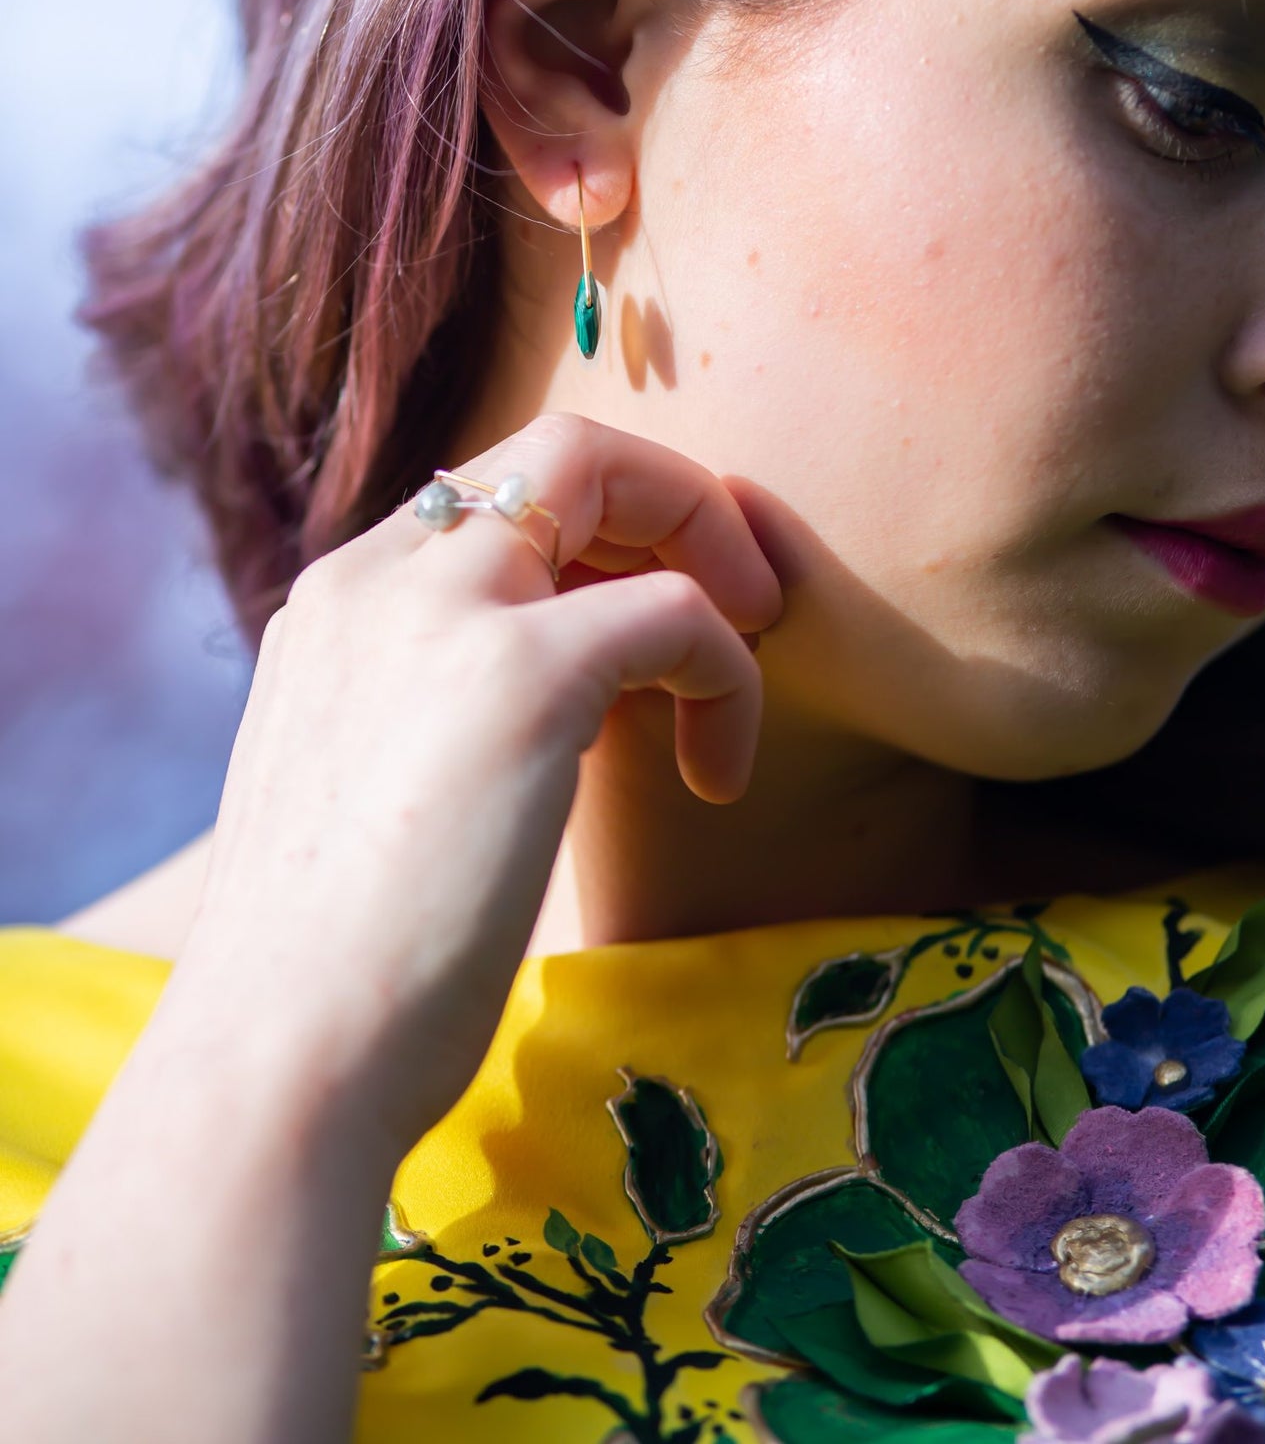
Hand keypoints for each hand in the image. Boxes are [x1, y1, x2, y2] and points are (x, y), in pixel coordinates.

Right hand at [172, 413, 782, 1152]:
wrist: (277, 1064)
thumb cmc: (330, 974)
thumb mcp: (361, 791)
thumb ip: (423, 715)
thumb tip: (529, 721)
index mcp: (339, 607)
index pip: (492, 497)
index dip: (598, 533)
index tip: (647, 630)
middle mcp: (378, 579)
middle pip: (555, 447)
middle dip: (669, 501)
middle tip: (736, 606)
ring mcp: (442, 611)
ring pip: (607, 470)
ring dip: (708, 551)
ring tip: (739, 667)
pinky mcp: (520, 675)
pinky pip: (677, 610)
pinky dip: (727, 676)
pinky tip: (718, 775)